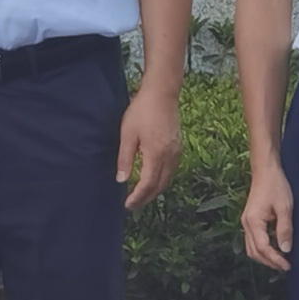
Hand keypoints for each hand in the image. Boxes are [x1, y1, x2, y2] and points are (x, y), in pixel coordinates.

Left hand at [115, 75, 183, 211]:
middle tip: (133, 206)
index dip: (137, 197)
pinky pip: (171, 170)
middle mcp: (169, 157)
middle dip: (146, 198)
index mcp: (155, 155)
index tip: (127, 205)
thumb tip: (120, 180)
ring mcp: (176, 152)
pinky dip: (162, 180)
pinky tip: (153, 179)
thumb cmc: (142, 111)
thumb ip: (124, 158)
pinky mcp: (178, 146)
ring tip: (142, 196)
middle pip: (159, 186)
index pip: (147, 184)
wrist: (162, 93)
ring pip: (167, 179)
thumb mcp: (127, 134)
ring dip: (155, 190)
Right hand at [239, 160, 293, 271]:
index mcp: (253, 222)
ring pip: (251, 248)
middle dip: (269, 262)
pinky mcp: (250, 220)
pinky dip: (262, 249)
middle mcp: (246, 224)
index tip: (288, 266)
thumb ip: (284, 229)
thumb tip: (285, 250)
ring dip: (265, 257)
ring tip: (280, 261)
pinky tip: (275, 248)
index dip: (275, 259)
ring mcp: (246, 222)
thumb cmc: (276, 186)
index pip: (263, 248)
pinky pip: (253, 241)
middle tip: (285, 267)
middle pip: (254, 252)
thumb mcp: (284, 208)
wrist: (266, 171)